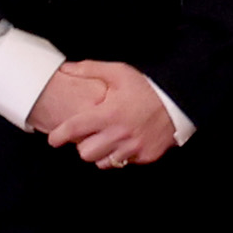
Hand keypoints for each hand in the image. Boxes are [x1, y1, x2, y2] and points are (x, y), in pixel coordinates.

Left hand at [25, 57, 175, 170]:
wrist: (179, 102)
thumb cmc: (147, 87)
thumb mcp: (118, 72)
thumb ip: (90, 70)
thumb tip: (67, 69)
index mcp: (109, 113)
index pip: (74, 129)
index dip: (58, 136)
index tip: (53, 138)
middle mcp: (119, 133)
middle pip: (85, 153)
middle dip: (83, 145)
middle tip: (88, 136)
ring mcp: (133, 147)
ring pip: (103, 162)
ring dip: (100, 153)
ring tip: (106, 140)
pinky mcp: (145, 156)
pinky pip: (123, 163)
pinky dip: (120, 156)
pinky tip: (123, 143)